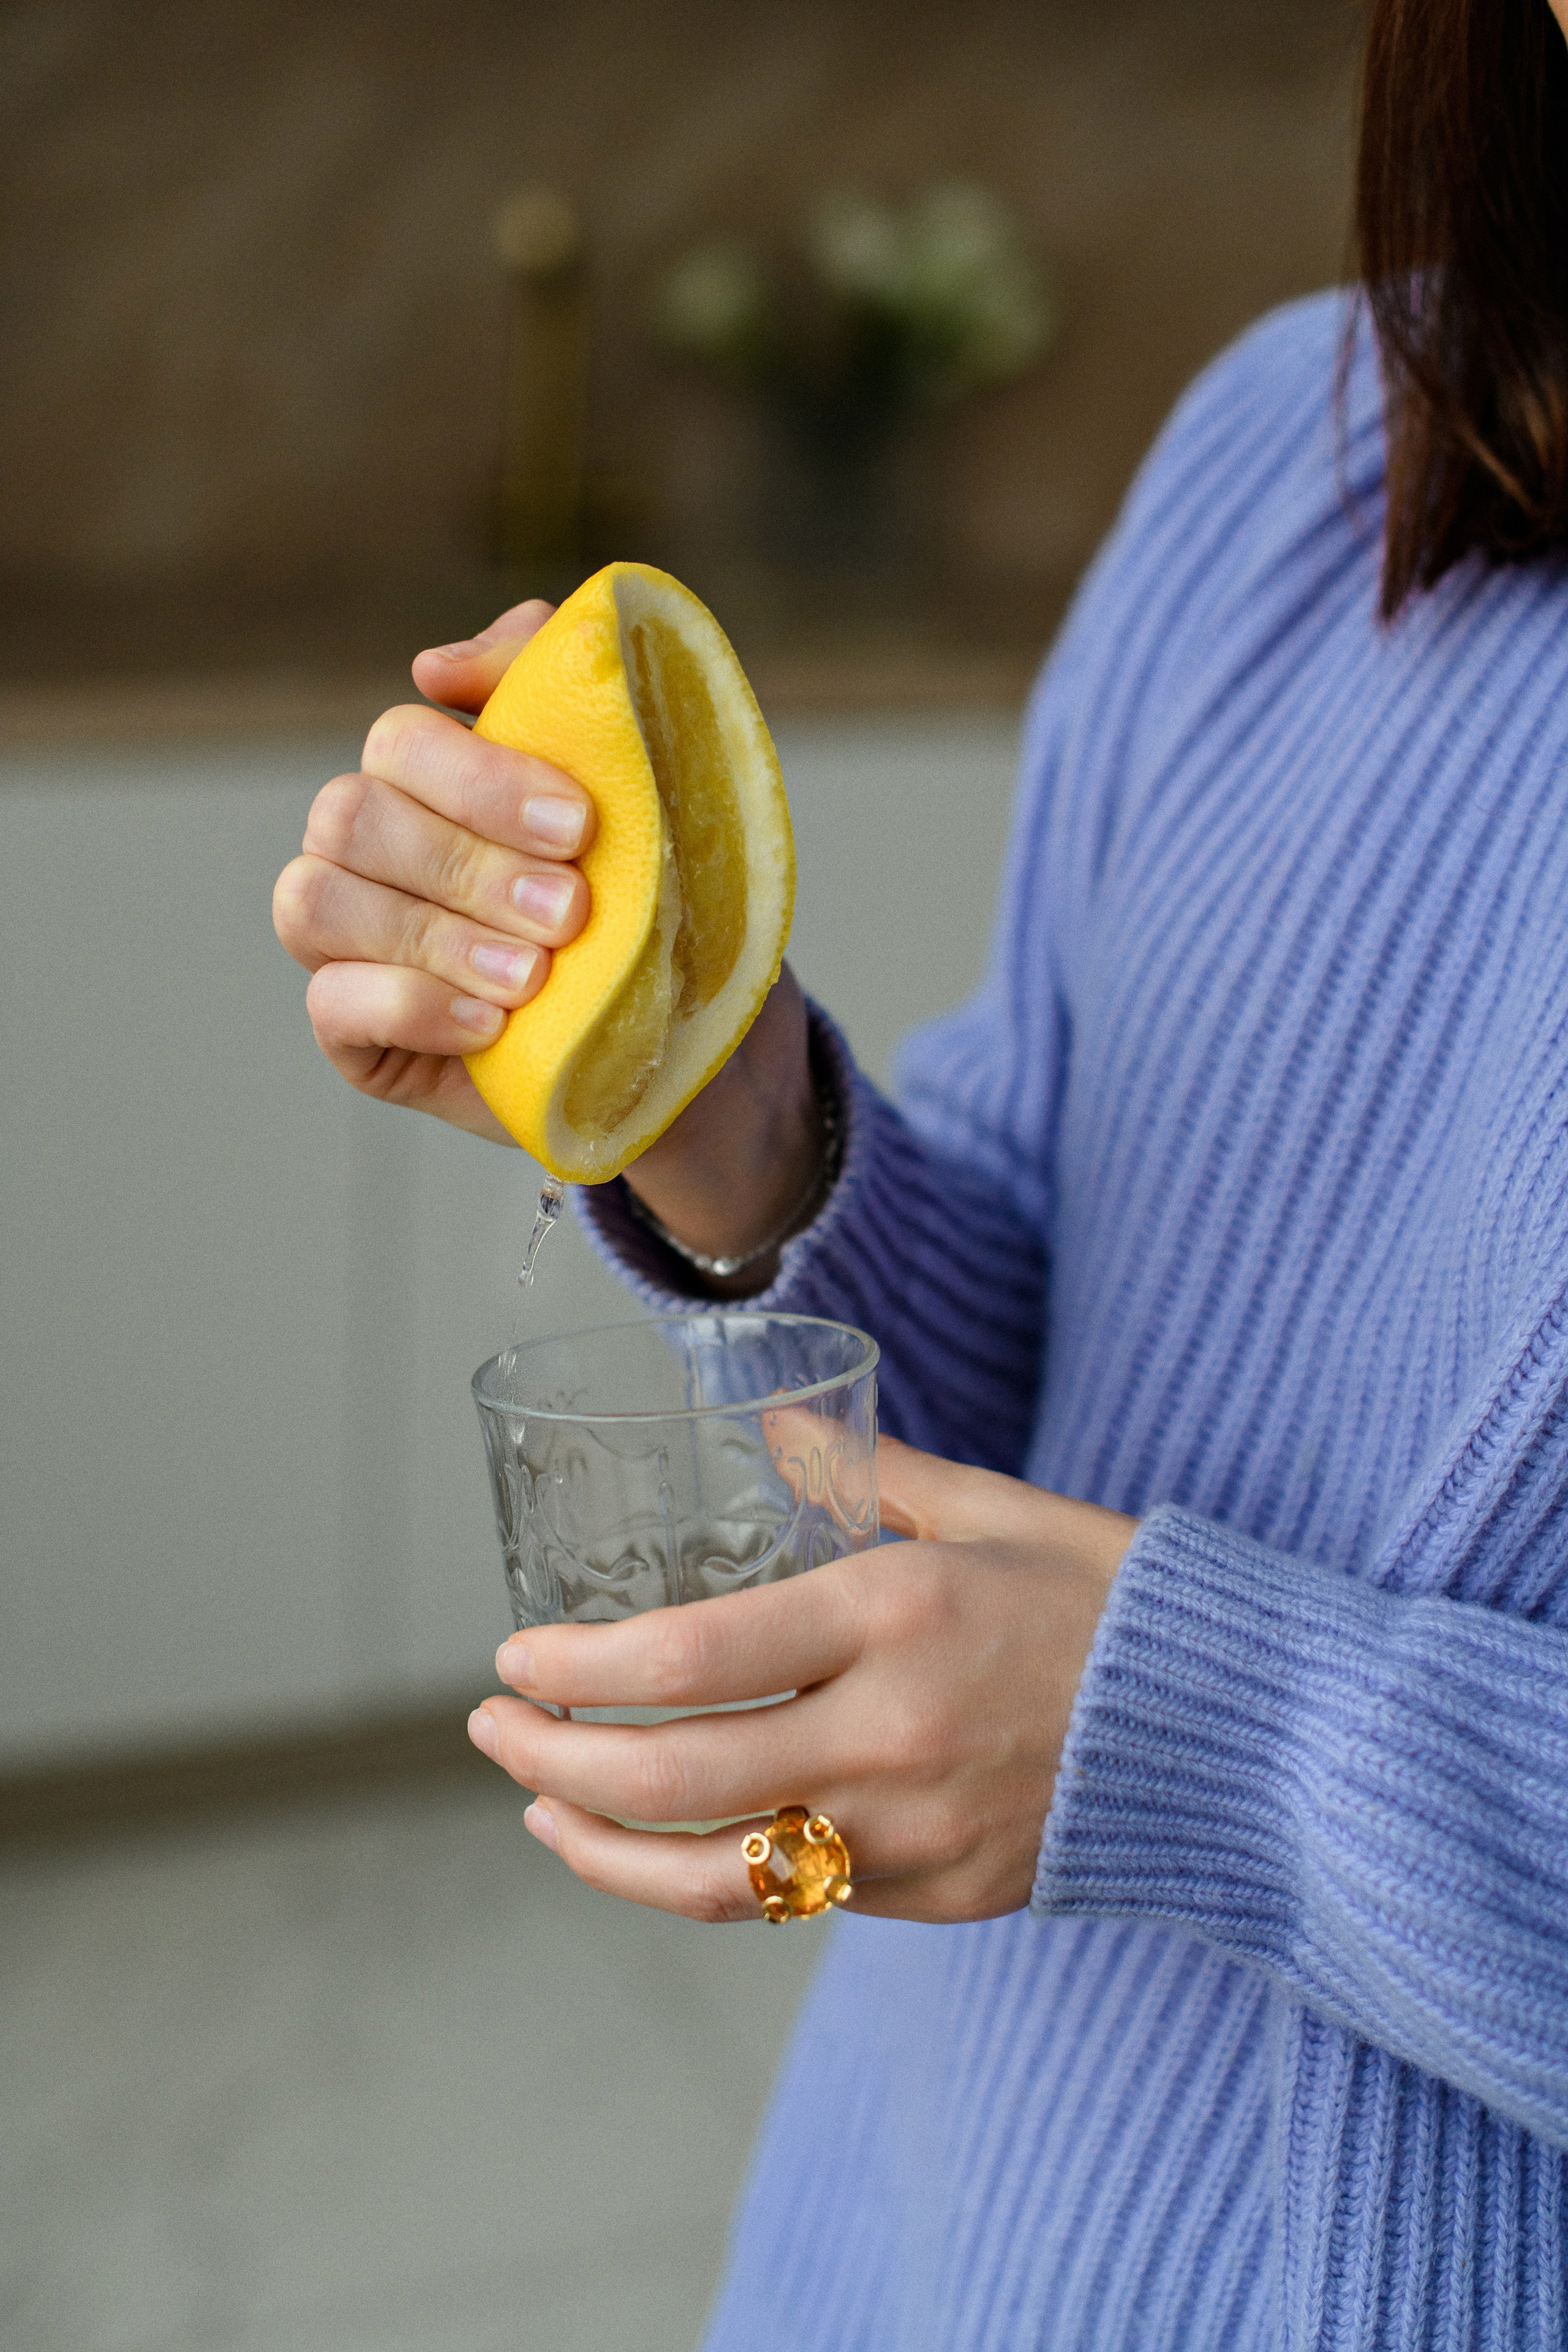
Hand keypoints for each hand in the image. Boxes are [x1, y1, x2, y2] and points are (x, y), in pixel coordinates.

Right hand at [271, 600, 818, 1271]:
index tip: (579, 827)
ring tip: (532, 974)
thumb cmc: (666, 908)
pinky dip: (412, 1005)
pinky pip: (331, 1003)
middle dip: (465, 864)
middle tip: (570, 913)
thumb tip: (435, 663)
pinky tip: (491, 1025)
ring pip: (315, 902)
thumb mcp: (649, 786)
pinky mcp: (357, 1034)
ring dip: (434, 936)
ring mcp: (354, 943)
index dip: (479, 779)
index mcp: (434, 778)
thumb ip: (555, 686)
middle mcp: (376, 849)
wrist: (697, 1046)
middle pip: (349, 816)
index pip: (400, 741)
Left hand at [467, 1438, 1138, 1923]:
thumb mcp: (995, 1509)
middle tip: (491, 1730)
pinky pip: (791, 1901)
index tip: (513, 1658)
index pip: (688, 1658)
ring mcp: (914, 1832)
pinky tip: (657, 1846)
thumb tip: (772, 1417)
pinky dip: (703, 1879)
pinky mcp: (939, 1895)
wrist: (1247, 1736)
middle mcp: (891, 1733)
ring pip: (714, 1876)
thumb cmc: (1115, 1601)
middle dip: (553, 1762)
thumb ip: (869, 1471)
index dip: (576, 1670)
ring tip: (540, 1811)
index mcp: (896, 1614)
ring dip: (602, 1850)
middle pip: (674, 1781)